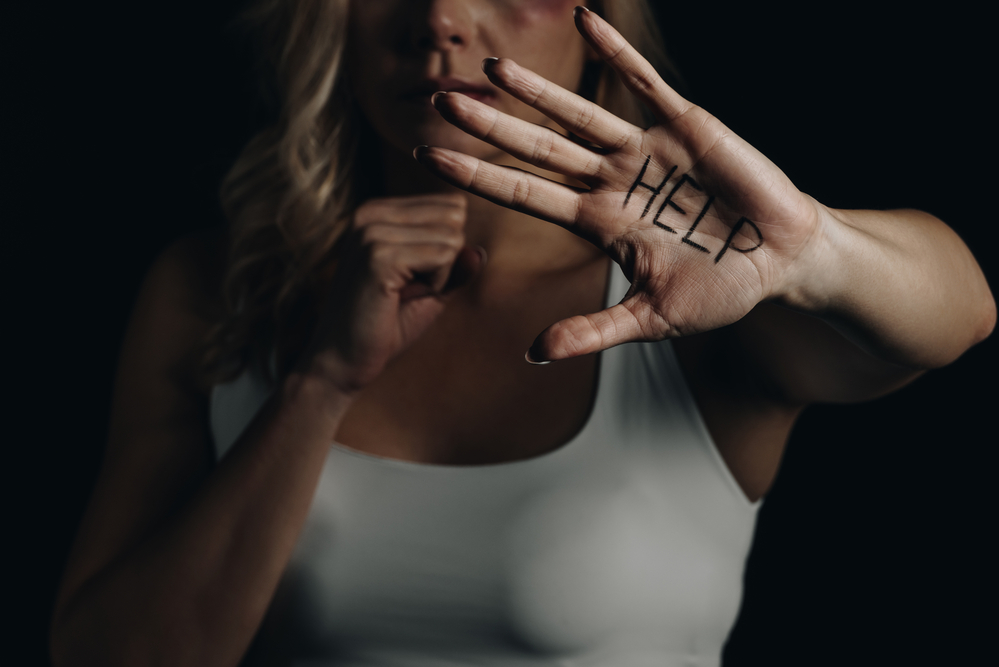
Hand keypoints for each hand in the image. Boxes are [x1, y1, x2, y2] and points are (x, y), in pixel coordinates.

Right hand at [302, 194, 482, 392]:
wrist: (341, 361)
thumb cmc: (385, 325)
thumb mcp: (431, 288)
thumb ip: (456, 266)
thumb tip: (481, 252)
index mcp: (377, 211)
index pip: (452, 206)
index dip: (447, 248)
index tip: (413, 276)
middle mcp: (370, 213)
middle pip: (455, 216)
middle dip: (446, 259)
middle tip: (410, 288)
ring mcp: (371, 231)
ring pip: (452, 237)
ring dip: (440, 275)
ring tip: (402, 295)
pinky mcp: (378, 255)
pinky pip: (444, 256)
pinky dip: (436, 284)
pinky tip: (401, 299)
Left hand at [415, 7, 820, 361]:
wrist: (780, 261)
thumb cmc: (719, 289)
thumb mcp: (652, 318)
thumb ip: (594, 331)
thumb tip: (535, 353)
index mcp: (599, 222)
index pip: (525, 194)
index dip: (478, 177)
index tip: (429, 160)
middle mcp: (611, 181)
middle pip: (538, 149)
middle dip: (489, 128)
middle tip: (439, 104)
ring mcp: (644, 151)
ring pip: (579, 114)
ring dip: (535, 91)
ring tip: (490, 66)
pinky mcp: (684, 127)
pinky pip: (643, 81)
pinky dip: (615, 52)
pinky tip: (585, 20)